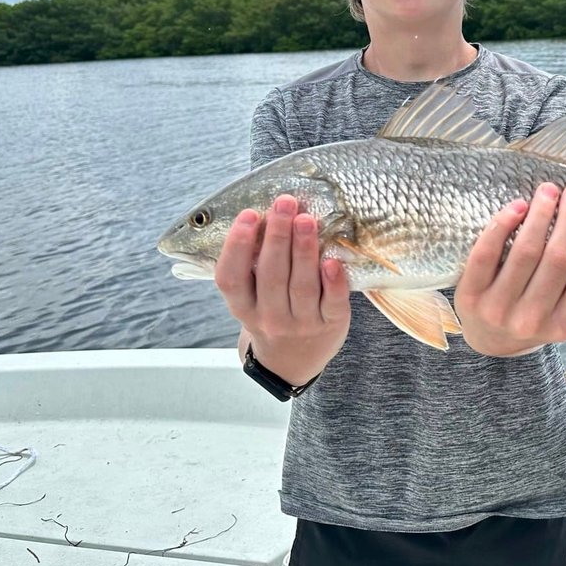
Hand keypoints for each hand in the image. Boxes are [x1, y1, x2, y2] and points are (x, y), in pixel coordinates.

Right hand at [216, 194, 350, 385]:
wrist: (292, 362)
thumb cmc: (271, 314)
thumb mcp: (252, 299)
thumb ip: (253, 266)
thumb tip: (266, 215)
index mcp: (243, 308)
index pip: (231, 278)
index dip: (237, 246)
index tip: (249, 215)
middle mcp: (270, 318)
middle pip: (271, 275)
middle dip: (277, 235)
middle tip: (284, 203)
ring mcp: (302, 324)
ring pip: (301, 284)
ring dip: (304, 249)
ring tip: (306, 219)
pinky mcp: (331, 325)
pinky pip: (332, 302)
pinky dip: (333, 282)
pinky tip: (333, 260)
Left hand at [454, 182, 565, 356]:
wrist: (489, 340)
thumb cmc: (534, 315)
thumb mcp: (562, 312)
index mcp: (564, 326)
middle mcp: (532, 320)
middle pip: (559, 258)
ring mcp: (498, 309)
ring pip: (525, 251)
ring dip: (540, 213)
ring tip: (548, 192)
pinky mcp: (469, 295)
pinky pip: (487, 252)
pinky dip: (503, 223)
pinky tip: (517, 206)